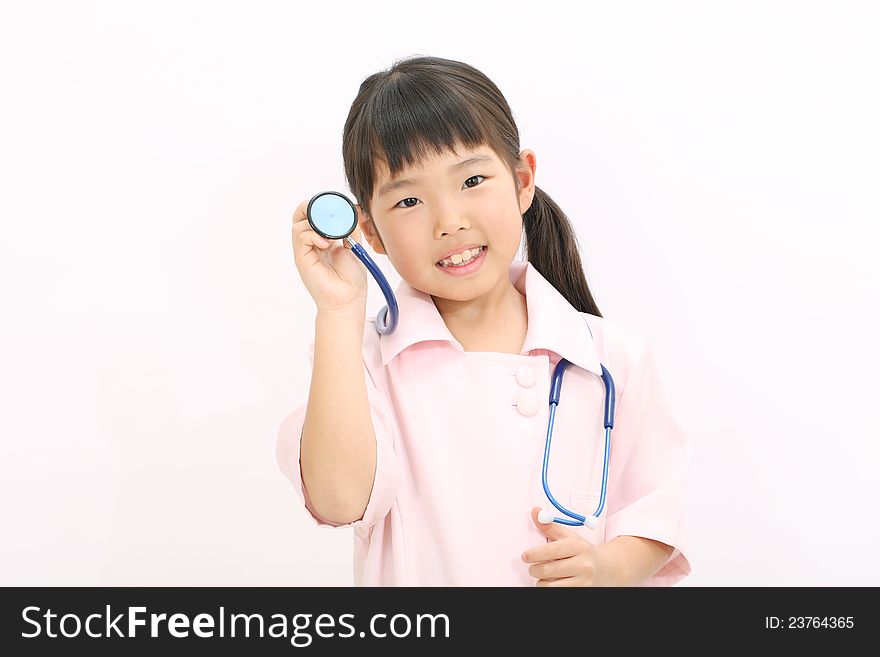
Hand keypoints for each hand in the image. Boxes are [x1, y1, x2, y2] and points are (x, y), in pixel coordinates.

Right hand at [290, 198, 368, 312]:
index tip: (337, 208)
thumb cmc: (351, 280)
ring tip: (331, 235)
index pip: (314, 215)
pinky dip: (312, 235)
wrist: (348, 300)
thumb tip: (351, 211)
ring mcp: (305, 252)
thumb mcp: (354, 246)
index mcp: (323, 240)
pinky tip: (326, 243)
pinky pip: (300, 237)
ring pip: (298, 224)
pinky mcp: (302, 259)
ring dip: (315, 223)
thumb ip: (351, 229)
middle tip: (327, 212)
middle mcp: (311, 244)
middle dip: (311, 207)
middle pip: (300, 216)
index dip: (322, 207)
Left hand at [521, 507, 618, 586]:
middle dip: (534, 569)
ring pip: (551, 585)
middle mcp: (583, 564)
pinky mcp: (583, 592)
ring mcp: (584, 581)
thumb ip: (549, 526)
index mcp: (578, 546)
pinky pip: (558, 592)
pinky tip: (553, 582)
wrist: (606, 568)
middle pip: (548, 570)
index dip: (534, 554)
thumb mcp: (568, 537)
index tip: (525, 556)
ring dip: (541, 582)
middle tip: (533, 568)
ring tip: (543, 576)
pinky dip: (550, 588)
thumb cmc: (582, 551)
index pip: (551, 550)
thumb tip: (534, 511)